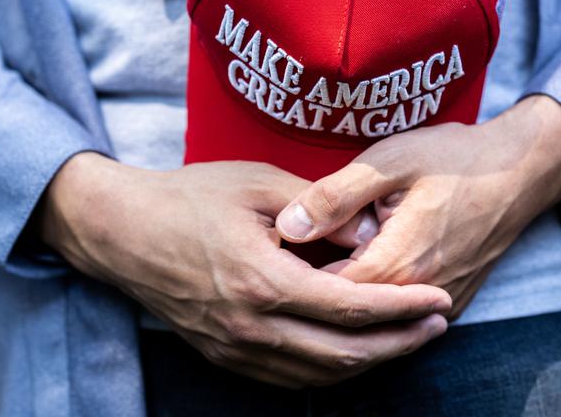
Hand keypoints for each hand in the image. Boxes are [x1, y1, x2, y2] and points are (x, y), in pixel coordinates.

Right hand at [39, 153, 450, 387]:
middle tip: (437, 326)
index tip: (439, 300)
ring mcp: (234, 348)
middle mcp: (251, 327)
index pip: (351, 308)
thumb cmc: (190, 197)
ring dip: (369, 361)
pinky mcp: (223, 355)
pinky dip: (329, 368)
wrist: (121, 231)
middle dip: (399, 344)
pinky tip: (351, 349)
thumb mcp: (259, 184)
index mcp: (263, 281)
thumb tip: (370, 239)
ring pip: (318, 374)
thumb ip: (321, 210)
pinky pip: (288, 376)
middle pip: (343, 355)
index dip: (402, 308)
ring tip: (406, 338)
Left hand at [276, 95, 560, 318]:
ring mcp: (440, 304)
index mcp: (396, 265)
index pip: (322, 293)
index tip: (271, 254)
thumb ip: (335, 195)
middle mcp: (419, 297)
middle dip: (313, 289)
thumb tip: (288, 225)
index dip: (291, 275)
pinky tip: (359, 266)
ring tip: (319, 263)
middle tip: (286, 262)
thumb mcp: (389, 161)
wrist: (522, 170)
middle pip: (346, 310)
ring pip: (374, 314)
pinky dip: (376, 296)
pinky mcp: (451, 301)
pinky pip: (401, 310)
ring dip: (345, 295)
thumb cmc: (455, 159)